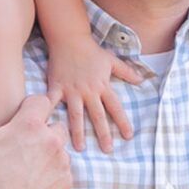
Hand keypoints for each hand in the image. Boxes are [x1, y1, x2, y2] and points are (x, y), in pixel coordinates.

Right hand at [0, 95, 70, 188]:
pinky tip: (36, 183)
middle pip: (57, 126)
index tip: (21, 119)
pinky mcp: (64, 185)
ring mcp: (60, 164)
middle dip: (45, 133)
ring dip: (50, 156)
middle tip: (25, 146)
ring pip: (61, 152)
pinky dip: (54, 178)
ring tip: (29, 167)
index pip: (41, 102)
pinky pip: (64, 175)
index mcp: (30, 125)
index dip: (31, 109)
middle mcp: (51, 141)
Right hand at [45, 31, 144, 153]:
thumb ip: (127, 72)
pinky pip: (52, 102)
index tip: (128, 136)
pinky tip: (46, 126)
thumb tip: (142, 81)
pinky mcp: (57, 87)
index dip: (122, 122)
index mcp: (103, 86)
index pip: (116, 107)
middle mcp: (89, 91)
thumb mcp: (112, 60)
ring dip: (78, 132)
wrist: (69, 38)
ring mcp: (72, 90)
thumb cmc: (91, 50)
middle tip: (107, 149)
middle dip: (103, 133)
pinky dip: (48, 113)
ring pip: (76, 115)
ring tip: (80, 148)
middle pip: (98, 115)